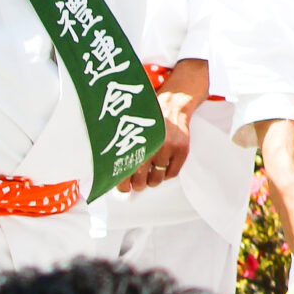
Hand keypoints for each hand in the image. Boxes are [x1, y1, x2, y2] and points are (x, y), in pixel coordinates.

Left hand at [120, 59, 208, 189]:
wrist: (173, 105)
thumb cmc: (150, 119)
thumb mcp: (133, 128)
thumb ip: (124, 147)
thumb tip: (111, 172)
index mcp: (136, 140)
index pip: (125, 171)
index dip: (122, 183)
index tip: (122, 188)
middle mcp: (152, 145)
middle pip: (140, 180)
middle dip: (137, 184)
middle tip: (136, 183)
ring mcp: (169, 149)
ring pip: (156, 179)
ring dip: (152, 181)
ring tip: (149, 177)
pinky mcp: (182, 150)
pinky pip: (172, 174)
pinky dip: (166, 175)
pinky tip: (162, 168)